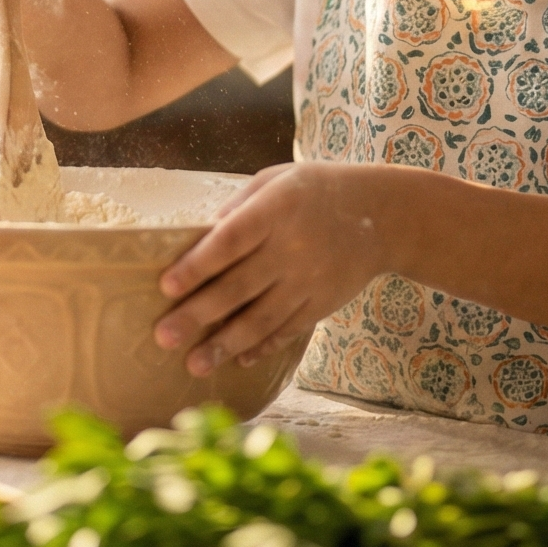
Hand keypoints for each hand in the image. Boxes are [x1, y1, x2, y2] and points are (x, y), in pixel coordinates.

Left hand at [152, 163, 390, 375]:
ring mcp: (310, 280)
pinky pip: (288, 330)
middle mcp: (292, 248)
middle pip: (239, 287)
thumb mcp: (275, 181)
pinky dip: (262, 347)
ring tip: (194, 365)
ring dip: (225, 345)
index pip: (230, 241)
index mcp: (275, 210)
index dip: (198, 264)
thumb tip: (197, 241)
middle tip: (163, 337)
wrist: (384, 214)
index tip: (166, 286)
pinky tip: (237, 360)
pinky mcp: (324, 303)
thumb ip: (238, 209)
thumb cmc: (314, 191)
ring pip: (262, 319)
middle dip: (198, 315)